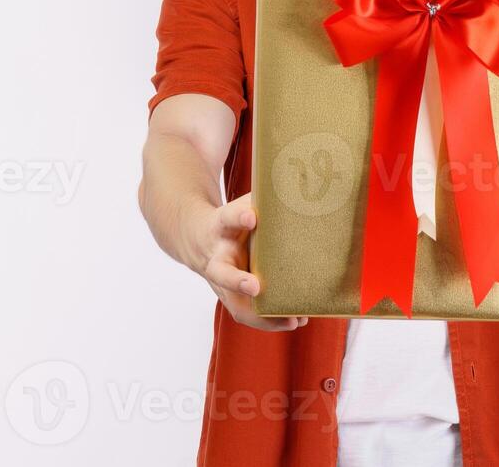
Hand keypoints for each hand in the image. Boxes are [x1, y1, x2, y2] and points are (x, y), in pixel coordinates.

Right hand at [190, 191, 308, 331]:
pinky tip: (295, 320)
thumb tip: (304, 179)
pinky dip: (269, 320)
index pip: (228, 218)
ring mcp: (221, 280)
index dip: (239, 217)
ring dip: (261, 314)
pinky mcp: (229, 296)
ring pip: (233, 303)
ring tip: (292, 320)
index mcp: (220, 226)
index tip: (252, 216)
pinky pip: (246, 313)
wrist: (194, 237)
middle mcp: (216, 256)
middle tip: (255, 286)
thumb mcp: (241, 203)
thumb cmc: (229, 219)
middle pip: (220, 272)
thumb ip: (265, 197)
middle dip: (237, 280)